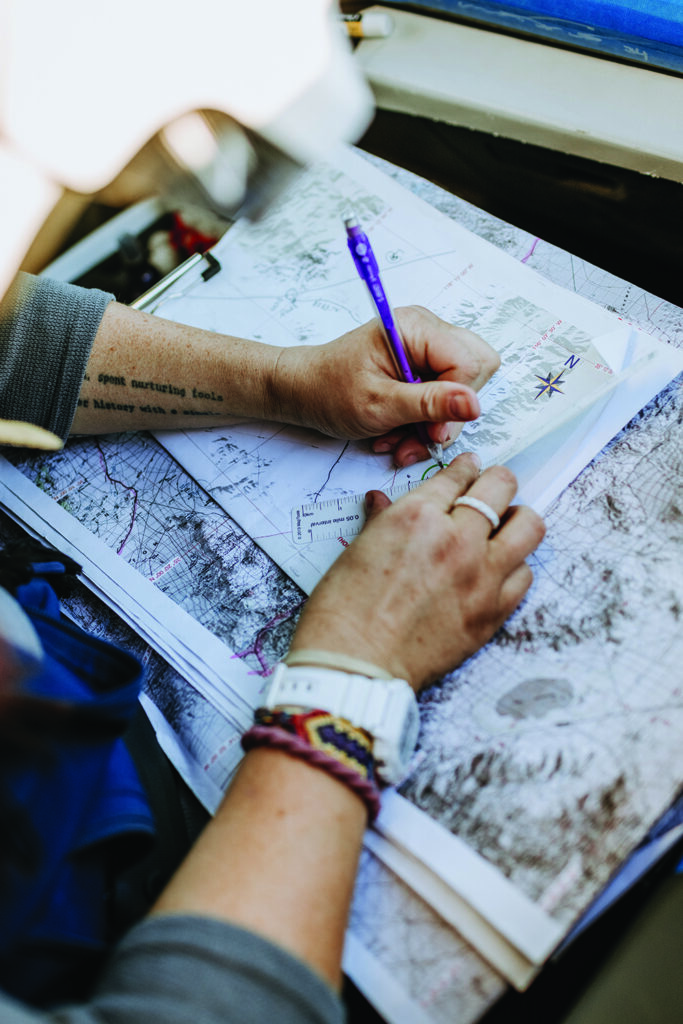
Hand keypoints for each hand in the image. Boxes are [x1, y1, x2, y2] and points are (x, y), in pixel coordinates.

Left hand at [270, 306, 498, 466]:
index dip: (457, 402)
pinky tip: (398, 434)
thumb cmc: (329, 390)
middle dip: (450, 414)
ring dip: (434, 425)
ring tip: (400, 442)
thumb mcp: (378, 404)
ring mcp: (427, 349)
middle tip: (421, 437)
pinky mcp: (423, 368)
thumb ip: (428, 404)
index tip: (433, 432)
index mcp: (416, 327)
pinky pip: (444, 398)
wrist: (302, 391)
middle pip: (475, 372)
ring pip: (461, 390)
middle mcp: (427, 331)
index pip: (469, 363)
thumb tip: (473, 405)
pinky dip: (424, 423)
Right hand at [289, 454, 544, 690]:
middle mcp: (457, 538)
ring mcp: (481, 575)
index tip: (470, 468)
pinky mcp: (493, 612)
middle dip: (497, 483)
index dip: (466, 468)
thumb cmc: (344, 610)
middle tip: (492, 491)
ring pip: (529, 526)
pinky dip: (514, 566)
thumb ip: (381, 520)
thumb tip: (381, 501)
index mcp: (417, 516)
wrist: (355, 665)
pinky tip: (498, 570)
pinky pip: (524, 575)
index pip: (458, 475)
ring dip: (517, 521)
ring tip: (504, 529)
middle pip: (501, 487)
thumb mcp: (357, 550)